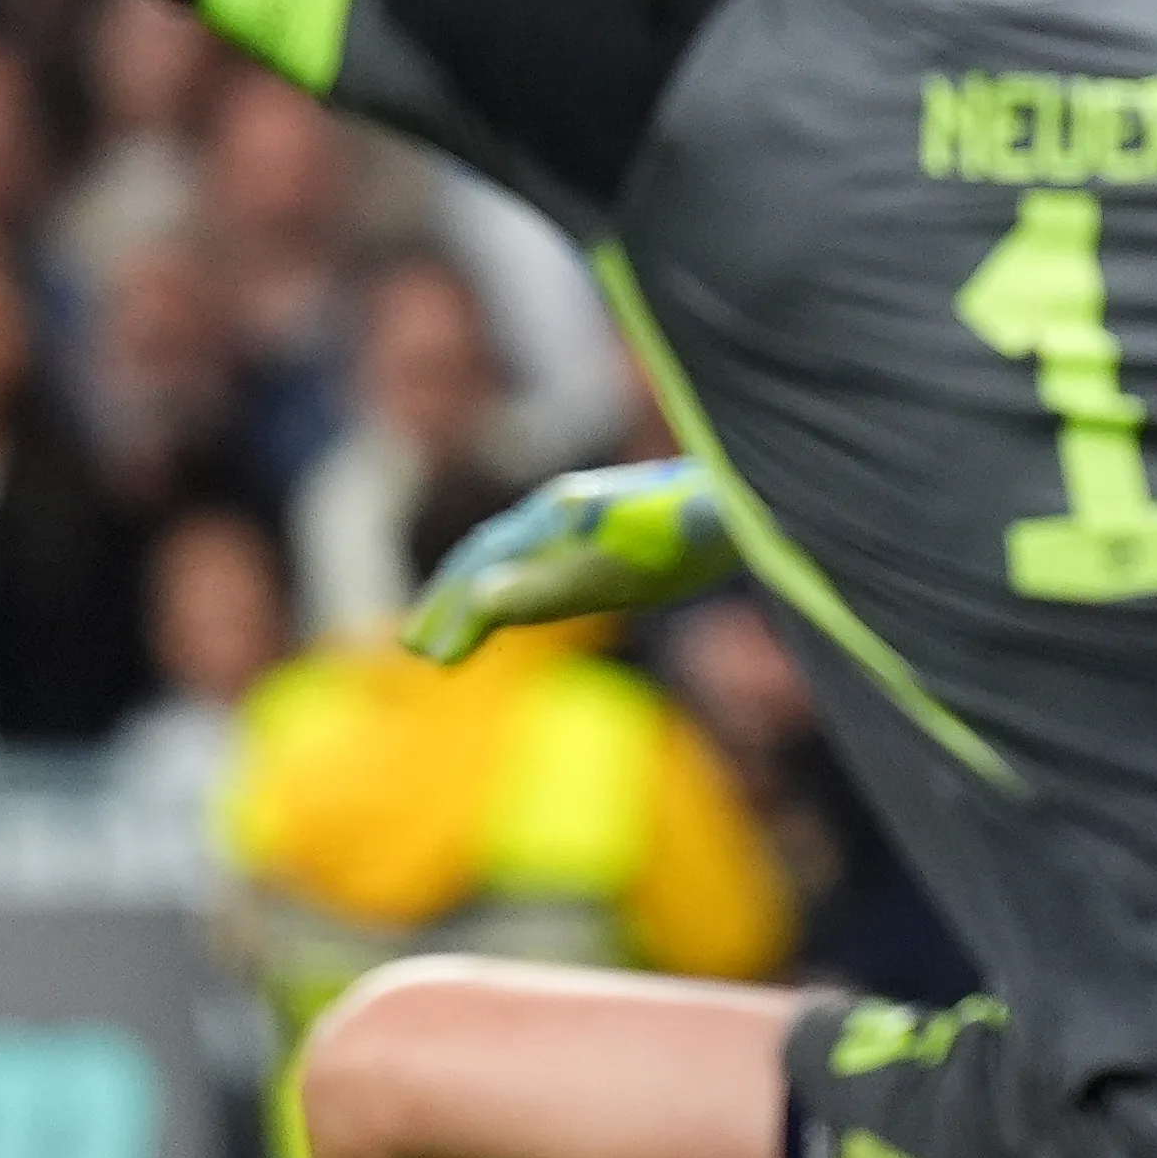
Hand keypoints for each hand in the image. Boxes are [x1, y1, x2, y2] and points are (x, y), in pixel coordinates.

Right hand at [403, 459, 733, 660]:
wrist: (743, 500)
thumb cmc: (687, 536)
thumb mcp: (623, 571)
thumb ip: (553, 585)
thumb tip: (481, 600)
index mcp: (553, 515)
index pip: (485, 566)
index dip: (455, 614)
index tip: (430, 657)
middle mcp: (559, 509)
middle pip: (487, 554)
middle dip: (448, 600)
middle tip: (414, 648)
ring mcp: (582, 515)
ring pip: (511, 553)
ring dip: (474, 591)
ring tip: (449, 630)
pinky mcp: (606, 527)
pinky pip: (541, 557)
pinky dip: (513, 584)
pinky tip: (515, 604)